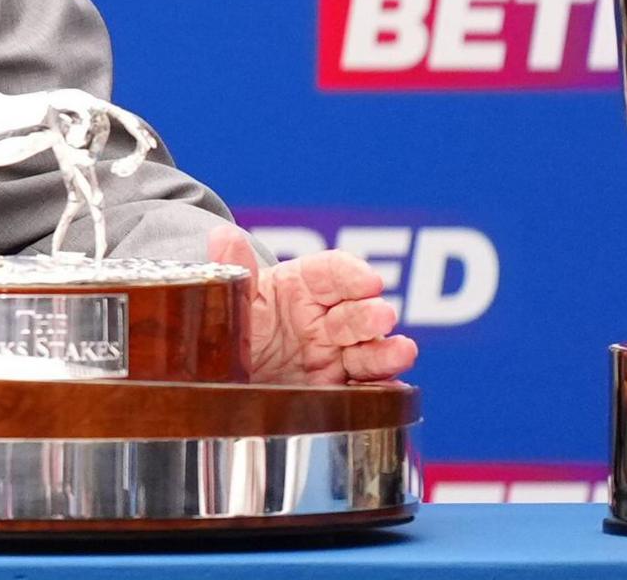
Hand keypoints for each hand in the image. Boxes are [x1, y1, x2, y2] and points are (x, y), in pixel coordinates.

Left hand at [208, 223, 416, 385]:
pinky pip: (363, 389)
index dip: (353, 274)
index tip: (368, 280)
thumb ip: (234, 270)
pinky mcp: (335, 389)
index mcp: (301, 286)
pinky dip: (380, 391)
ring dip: (387, 351)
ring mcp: (333, 354)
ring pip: (368, 350)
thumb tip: (223, 235)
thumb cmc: (235, 323)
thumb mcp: (232, 298)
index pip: (333, 272)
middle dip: (371, 313)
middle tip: (381, 317)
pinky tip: (390, 391)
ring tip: (402, 351)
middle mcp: (324, 319)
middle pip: (356, 311)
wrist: (224, 372)